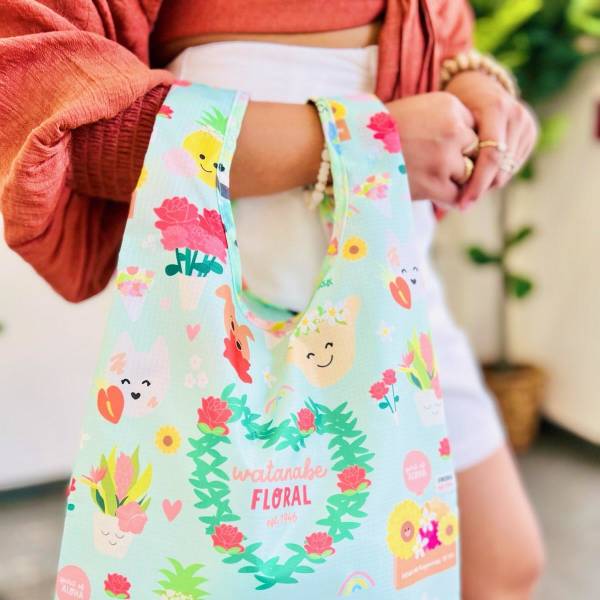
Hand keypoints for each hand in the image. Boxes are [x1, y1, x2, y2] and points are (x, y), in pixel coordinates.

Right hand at [386, 92, 478, 209]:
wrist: (350, 150)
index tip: (438, 146)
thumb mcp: (418, 112)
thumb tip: (474, 146)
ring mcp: (445, 158)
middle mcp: (453, 129)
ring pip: (467, 174)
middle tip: (434, 164)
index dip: (459, 141)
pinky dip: (446, 198)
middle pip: (475, 151)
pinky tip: (431, 193)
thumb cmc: (380, 133)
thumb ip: (446, 123)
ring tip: (427, 177)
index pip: (473, 127)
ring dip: (451, 180)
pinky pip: (456, 195)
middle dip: (460, 160)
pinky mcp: (435, 183)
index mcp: (449, 104)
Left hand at [445, 70, 538, 207]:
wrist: (477, 83)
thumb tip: (449, 189)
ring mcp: (527, 123)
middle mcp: (516, 114)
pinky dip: (496, 175)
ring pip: (507, 170)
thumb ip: (453, 145)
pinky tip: (479, 176)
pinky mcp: (531, 133)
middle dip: (481, 188)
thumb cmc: (454, 105)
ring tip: (466, 191)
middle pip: (501, 167)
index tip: (461, 204)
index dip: (476, 184)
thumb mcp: (448, 119)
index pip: (490, 157)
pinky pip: (513, 166)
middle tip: (462, 204)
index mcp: (495, 108)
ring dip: (487, 184)